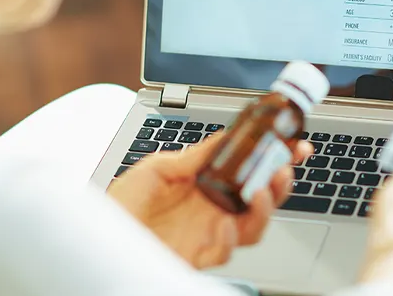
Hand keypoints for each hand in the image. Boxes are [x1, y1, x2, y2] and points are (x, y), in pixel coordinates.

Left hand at [107, 135, 311, 268]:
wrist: (98, 233)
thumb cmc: (124, 201)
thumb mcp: (159, 166)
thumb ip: (195, 156)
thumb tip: (225, 137)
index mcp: (208, 184)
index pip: (249, 170)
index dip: (274, 158)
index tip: (294, 144)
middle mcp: (214, 208)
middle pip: (261, 198)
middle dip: (280, 183)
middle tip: (284, 167)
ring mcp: (208, 232)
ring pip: (253, 227)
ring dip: (264, 209)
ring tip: (261, 191)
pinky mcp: (198, 255)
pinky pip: (226, 251)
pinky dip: (231, 238)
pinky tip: (225, 224)